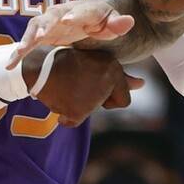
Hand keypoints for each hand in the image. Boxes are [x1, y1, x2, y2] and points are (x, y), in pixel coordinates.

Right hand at [7, 0, 134, 68]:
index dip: (75, 15)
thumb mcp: (113, 22)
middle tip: (40, 36)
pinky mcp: (43, 34)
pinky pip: (29, 42)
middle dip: (46, 25)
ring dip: (29, 38)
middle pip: (53, 16)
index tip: (67, 21)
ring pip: (37, 27)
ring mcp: (52, 23)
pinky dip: (19, 52)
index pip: (82, 11)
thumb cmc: (103, 20)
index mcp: (85, 9)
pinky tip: (10, 65)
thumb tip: (128, 21)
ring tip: (21, 51)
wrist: (92, 16)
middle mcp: (64, 13)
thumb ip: (118, 23)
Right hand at [22, 46, 142, 126]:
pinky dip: (66, 115)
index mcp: (113, 67)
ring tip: (67, 86)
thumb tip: (143, 84)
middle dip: (97, 100)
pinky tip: (59, 99)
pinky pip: (73, 120)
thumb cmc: (69, 62)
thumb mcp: (97, 64)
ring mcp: (93, 96)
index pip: (124, 97)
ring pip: (90, 111)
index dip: (108, 94)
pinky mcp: (78, 110)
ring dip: (79, 104)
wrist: (40, 65)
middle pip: (110, 105)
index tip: (92, 82)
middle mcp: (107, 81)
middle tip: (79, 84)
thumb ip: (121, 78)